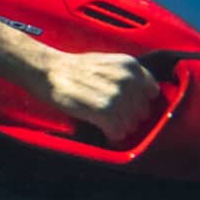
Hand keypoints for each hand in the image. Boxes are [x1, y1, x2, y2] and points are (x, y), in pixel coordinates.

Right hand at [42, 51, 161, 144]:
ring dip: (119, 128)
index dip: (139, 102)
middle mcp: (128, 79)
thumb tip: (140, 97)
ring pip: (131, 125)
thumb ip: (127, 77)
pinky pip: (118, 132)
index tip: (128, 106)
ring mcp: (117, 95)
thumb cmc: (73, 69)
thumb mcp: (108, 63)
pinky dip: (110, 135)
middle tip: (112, 115)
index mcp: (130, 66)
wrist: (48, 71)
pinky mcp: (104, 110)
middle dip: (129, 117)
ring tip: (105, 122)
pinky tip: (101, 128)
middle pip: (142, 112)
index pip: (151, 92)